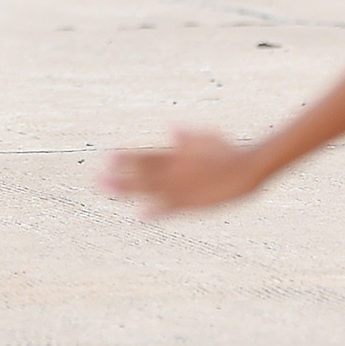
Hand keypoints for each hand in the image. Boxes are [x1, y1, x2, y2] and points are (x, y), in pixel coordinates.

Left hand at [103, 129, 266, 218]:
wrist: (248, 167)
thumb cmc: (229, 150)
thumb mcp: (207, 137)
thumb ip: (187, 136)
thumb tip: (171, 128)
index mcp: (177, 153)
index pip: (146, 155)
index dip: (127, 157)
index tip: (108, 157)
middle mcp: (176, 170)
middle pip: (142, 173)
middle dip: (119, 176)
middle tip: (96, 180)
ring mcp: (183, 186)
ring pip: (150, 189)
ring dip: (129, 191)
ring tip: (109, 193)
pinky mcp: (194, 202)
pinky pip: (171, 208)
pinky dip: (156, 211)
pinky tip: (140, 216)